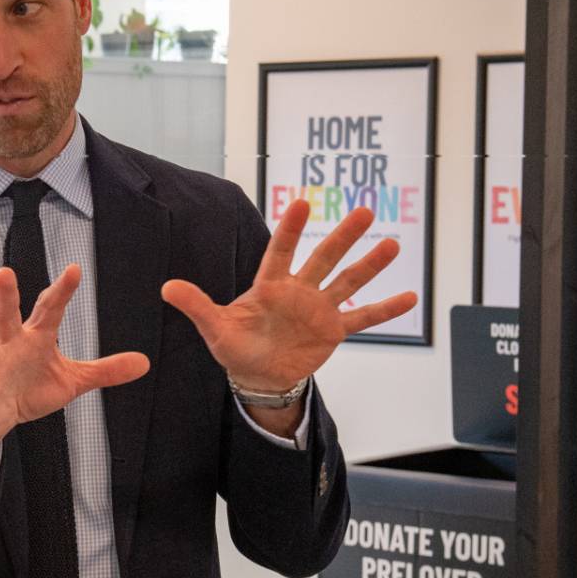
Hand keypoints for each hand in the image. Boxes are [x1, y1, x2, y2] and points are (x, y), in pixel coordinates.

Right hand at [0, 265, 149, 470]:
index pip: (49, 310)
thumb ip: (104, 370)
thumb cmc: (31, 389)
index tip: (75, 269)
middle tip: (5, 272)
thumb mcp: (72, 381)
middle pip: (8, 316)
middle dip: (7, 296)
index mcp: (35, 338)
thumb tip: (144, 362)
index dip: (62, 291)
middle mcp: (10, 345)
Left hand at [159, 200, 417, 392]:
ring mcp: (319, 309)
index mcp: (270, 285)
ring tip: (392, 244)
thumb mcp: (214, 328)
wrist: (257, 375)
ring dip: (369, 265)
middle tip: (364, 210)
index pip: (280, 251)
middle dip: (343, 236)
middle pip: (323, 258)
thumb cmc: (234, 347)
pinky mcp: (333, 330)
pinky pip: (363, 318)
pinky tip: (410, 297)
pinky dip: (384, 309)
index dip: (291, 229)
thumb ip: (196, 305)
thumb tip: (166, 287)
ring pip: (347, 282)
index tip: (302, 202)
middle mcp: (298, 291)